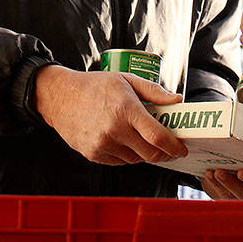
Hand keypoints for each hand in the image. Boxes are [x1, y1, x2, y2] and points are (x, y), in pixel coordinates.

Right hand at [33, 65, 188, 164]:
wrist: (61, 97)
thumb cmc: (95, 86)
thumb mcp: (127, 80)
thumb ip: (154, 92)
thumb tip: (177, 100)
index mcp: (126, 110)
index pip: (158, 137)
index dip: (174, 147)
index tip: (181, 149)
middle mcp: (114, 130)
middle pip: (150, 154)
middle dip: (164, 154)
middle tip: (169, 149)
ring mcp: (102, 145)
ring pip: (135, 160)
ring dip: (144, 153)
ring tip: (141, 138)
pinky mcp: (93, 154)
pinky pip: (119, 162)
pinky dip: (127, 155)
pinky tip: (124, 141)